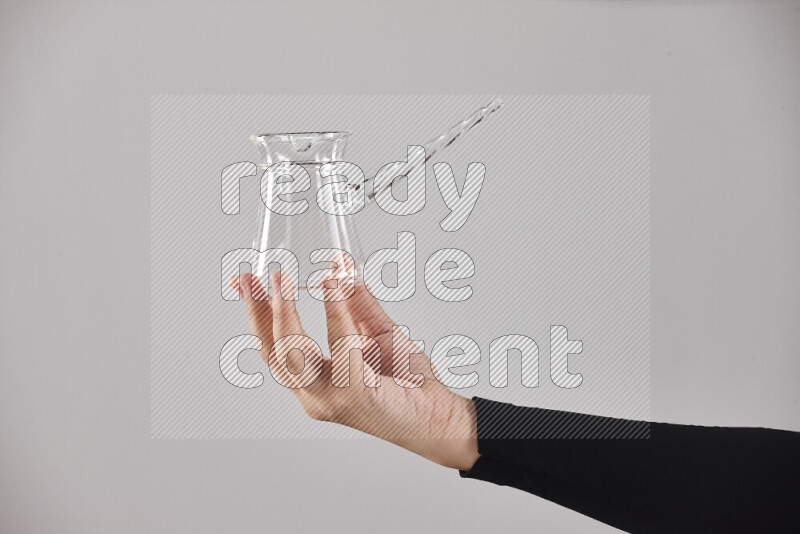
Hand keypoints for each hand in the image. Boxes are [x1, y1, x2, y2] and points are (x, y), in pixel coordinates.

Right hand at [229, 271, 478, 470]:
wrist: (442, 415)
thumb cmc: (410, 383)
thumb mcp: (378, 332)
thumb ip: (357, 303)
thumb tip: (340, 268)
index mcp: (315, 382)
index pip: (275, 347)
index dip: (257, 314)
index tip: (244, 282)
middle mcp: (315, 395)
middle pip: (273, 352)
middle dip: (259, 312)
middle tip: (254, 277)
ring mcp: (332, 399)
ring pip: (293, 355)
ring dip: (285, 313)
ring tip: (284, 280)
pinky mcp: (355, 396)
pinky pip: (340, 349)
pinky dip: (335, 314)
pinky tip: (333, 288)